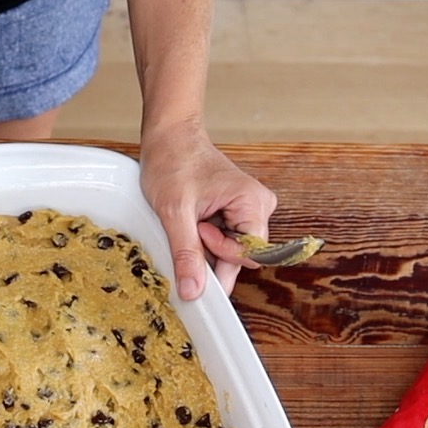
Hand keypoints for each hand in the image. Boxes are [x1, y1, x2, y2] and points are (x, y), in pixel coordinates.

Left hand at [139, 119, 277, 298]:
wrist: (169, 136)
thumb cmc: (173, 160)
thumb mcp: (174, 211)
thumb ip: (186, 253)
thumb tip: (193, 291)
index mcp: (253, 202)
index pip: (250, 255)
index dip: (221, 256)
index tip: (197, 234)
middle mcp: (259, 206)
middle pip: (242, 255)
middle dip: (212, 251)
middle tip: (191, 225)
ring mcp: (249, 209)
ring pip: (231, 250)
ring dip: (207, 244)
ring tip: (191, 218)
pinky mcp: (236, 211)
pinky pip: (226, 239)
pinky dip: (205, 238)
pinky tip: (194, 221)